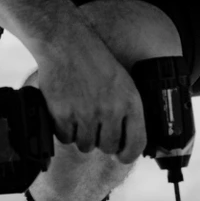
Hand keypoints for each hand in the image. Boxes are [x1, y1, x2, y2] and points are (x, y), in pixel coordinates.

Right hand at [35, 31, 145, 162]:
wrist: (66, 44)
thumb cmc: (94, 61)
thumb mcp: (123, 83)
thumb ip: (127, 111)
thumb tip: (124, 143)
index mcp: (130, 102)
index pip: (136, 143)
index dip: (128, 155)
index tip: (121, 156)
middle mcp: (110, 110)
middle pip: (108, 147)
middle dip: (100, 140)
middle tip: (93, 124)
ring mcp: (86, 114)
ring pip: (85, 145)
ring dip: (81, 135)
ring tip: (79, 114)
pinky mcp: (63, 114)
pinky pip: (65, 138)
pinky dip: (64, 129)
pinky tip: (66, 111)